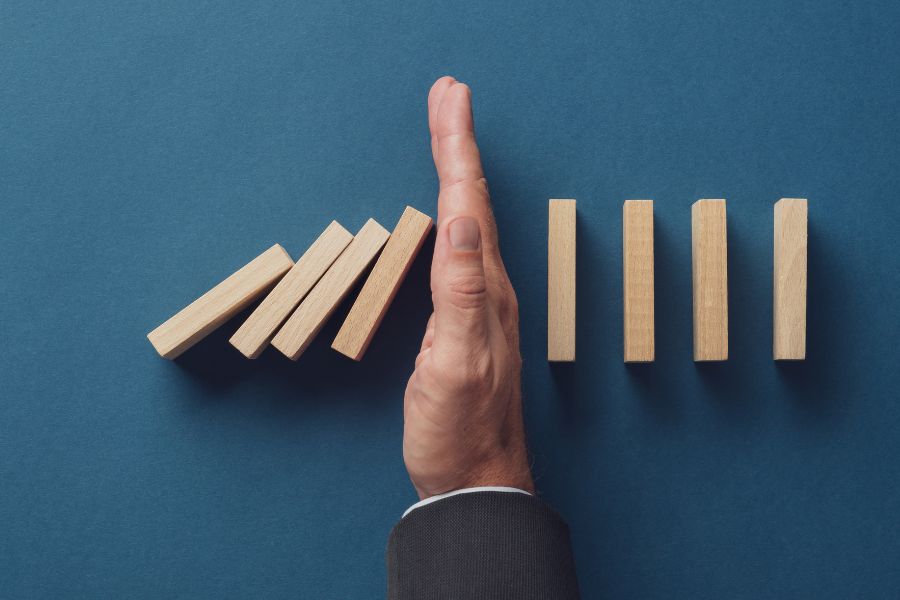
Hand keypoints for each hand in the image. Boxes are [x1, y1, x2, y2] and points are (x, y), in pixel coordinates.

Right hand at [403, 77, 533, 498]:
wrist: (474, 477)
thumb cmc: (460, 429)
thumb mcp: (455, 364)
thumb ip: (462, 293)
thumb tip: (463, 221)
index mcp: (484, 289)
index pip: (467, 203)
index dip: (457, 147)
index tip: (450, 96)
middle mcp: (488, 288)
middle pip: (471, 199)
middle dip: (458, 142)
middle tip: (448, 95)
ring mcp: (478, 304)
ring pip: (468, 220)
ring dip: (457, 170)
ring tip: (448, 134)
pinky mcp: (464, 321)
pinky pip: (459, 250)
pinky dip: (451, 212)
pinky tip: (449, 212)